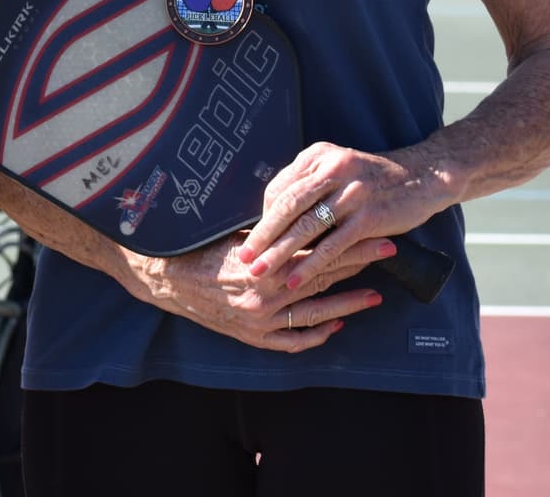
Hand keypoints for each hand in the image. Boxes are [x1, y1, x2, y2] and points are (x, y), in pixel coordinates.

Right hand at [131, 232, 385, 350]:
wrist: (162, 276)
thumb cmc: (196, 244)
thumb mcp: (236, 228)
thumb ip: (272, 228)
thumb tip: (308, 207)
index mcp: (265, 264)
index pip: (321, 250)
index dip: (351, 240)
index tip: (377, 228)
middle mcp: (267, 296)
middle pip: (324, 277)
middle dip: (358, 263)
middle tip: (388, 250)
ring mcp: (261, 322)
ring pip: (316, 313)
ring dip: (348, 303)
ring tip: (376, 296)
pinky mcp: (252, 337)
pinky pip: (292, 342)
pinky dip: (316, 334)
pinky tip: (336, 325)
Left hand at [236, 141, 444, 296]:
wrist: (424, 176)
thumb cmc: (375, 177)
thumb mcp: (339, 166)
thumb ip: (310, 182)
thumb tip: (273, 210)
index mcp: (319, 155)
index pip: (280, 188)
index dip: (263, 216)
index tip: (252, 238)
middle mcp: (333, 168)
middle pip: (287, 206)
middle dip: (262, 235)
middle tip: (243, 257)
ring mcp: (352, 192)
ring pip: (306, 227)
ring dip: (280, 253)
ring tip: (260, 273)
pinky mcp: (369, 216)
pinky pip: (333, 245)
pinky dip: (312, 264)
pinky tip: (296, 279)